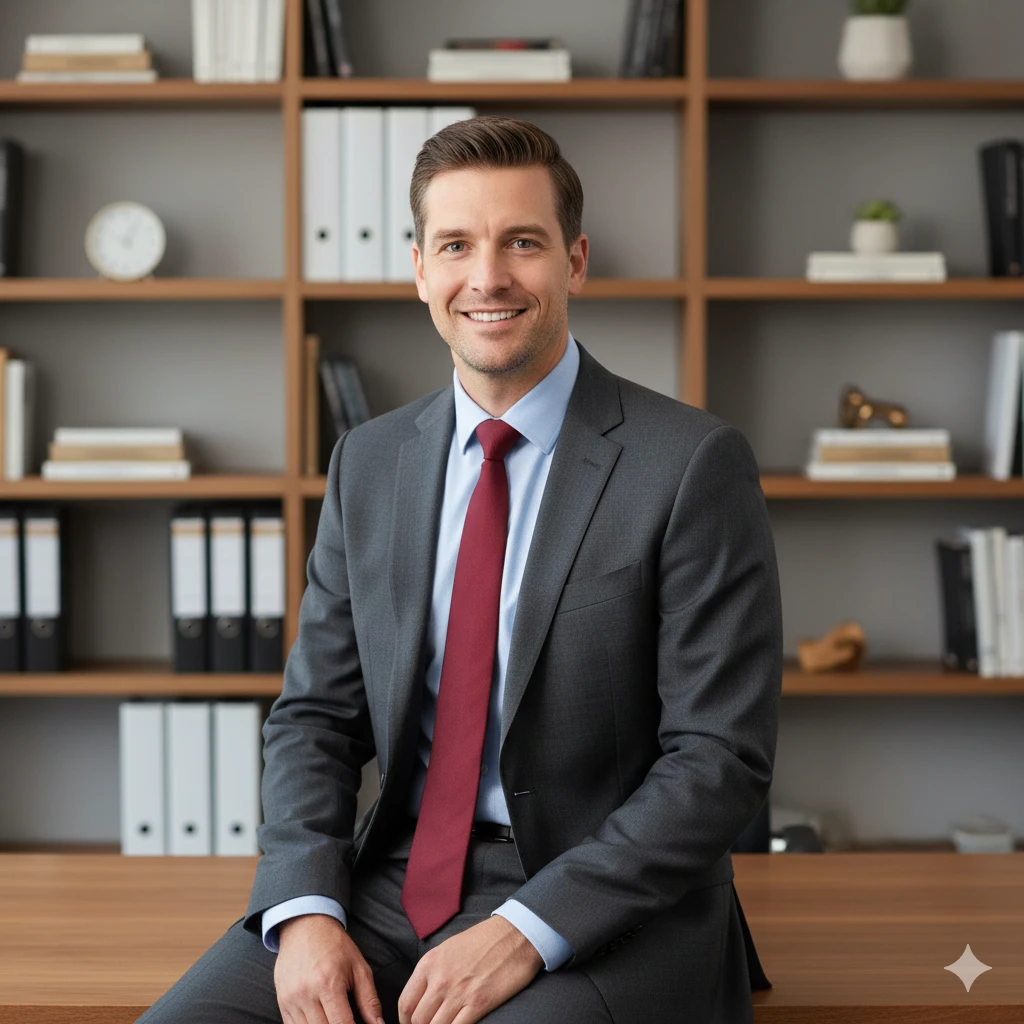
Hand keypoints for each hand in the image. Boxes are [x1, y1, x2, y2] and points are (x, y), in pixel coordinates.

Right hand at [274, 913, 384, 1023]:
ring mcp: (291, 1000)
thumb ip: (369, 1000)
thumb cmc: (334, 945)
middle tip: (347, 1019)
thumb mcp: (359, 967)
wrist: (305, 926)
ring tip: (335, 1017)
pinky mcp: (282, 1003)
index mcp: (329, 984)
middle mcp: (306, 994)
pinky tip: (320, 1019)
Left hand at [397, 916, 543, 1023]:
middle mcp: (440, 979)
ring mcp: (459, 992)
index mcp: (430, 963)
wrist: (514, 934)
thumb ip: (433, 972)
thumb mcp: (448, 948)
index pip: (405, 1003)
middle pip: (418, 1020)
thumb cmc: (483, 939)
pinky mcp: (479, 1004)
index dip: (405, 1021)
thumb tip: (423, 996)